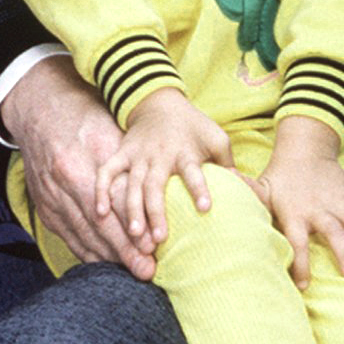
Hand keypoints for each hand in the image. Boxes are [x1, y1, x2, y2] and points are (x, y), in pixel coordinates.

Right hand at [0, 55, 153, 276]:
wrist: (38, 107)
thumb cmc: (85, 114)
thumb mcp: (112, 125)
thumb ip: (131, 160)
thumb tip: (162, 192)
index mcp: (92, 151)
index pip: (118, 197)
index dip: (135, 224)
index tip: (154, 245)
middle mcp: (68, 174)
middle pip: (100, 222)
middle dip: (125, 250)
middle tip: (148, 271)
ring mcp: (52, 192)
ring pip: (82, 232)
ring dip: (108, 256)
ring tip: (132, 273)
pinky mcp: (44, 205)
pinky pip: (67, 235)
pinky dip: (87, 251)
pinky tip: (105, 264)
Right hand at [103, 88, 233, 253]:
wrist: (159, 103)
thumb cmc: (193, 127)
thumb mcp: (216, 138)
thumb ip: (227, 163)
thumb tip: (242, 188)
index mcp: (185, 153)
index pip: (193, 172)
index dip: (199, 189)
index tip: (206, 208)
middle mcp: (160, 156)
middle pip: (156, 186)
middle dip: (156, 212)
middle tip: (159, 239)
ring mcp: (138, 156)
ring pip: (132, 185)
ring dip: (133, 210)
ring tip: (136, 235)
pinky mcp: (122, 154)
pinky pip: (107, 173)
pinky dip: (101, 190)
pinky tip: (101, 213)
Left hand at [250, 118, 343, 283]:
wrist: (304, 149)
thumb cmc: (279, 178)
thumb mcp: (261, 188)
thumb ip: (247, 199)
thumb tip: (219, 202)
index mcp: (295, 212)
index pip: (298, 241)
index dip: (301, 263)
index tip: (303, 286)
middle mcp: (320, 209)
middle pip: (335, 235)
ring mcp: (340, 203)